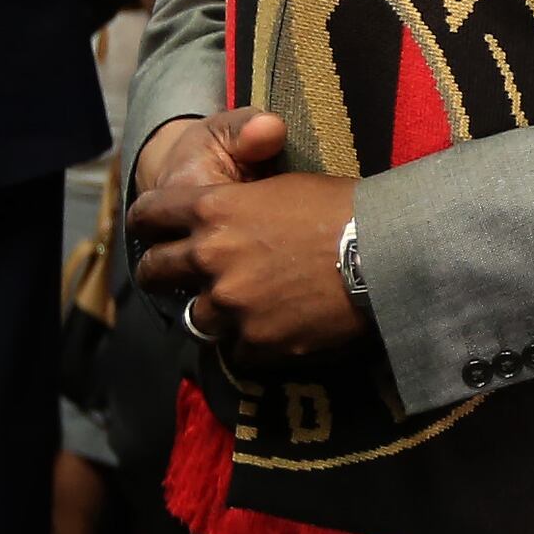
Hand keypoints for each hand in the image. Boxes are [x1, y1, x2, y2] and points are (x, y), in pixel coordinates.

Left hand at [130, 113, 366, 363]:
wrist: (384, 253)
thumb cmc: (341, 208)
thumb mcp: (282, 185)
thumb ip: (239, 202)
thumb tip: (224, 212)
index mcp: (213, 209)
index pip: (150, 213)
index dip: (149, 220)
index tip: (155, 228)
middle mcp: (209, 258)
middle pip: (153, 270)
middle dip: (160, 271)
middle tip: (177, 274)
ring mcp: (229, 304)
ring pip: (195, 316)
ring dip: (213, 310)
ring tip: (239, 305)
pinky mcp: (253, 342)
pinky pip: (236, 347)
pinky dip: (251, 338)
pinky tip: (275, 326)